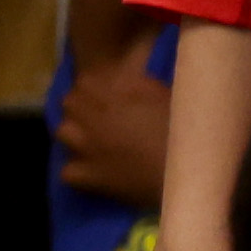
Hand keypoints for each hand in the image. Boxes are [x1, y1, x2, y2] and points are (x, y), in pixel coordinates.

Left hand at [56, 41, 172, 207]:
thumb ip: (142, 83)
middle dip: (81, 107)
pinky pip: (68, 172)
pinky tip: (94, 172)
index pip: (85, 82)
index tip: (108, 94)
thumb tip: (127, 73)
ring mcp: (88, 148)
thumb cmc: (185, 131)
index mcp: (115, 96)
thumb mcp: (169, 96)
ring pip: (62, 132)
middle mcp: (95, 118)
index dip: (95, 87)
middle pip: (69, 104)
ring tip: (93, 141)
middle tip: (101, 117)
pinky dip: (78, 171)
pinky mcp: (89, 177)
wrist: (187, 171)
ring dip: (75, 134)